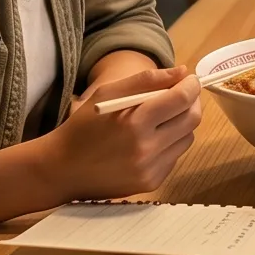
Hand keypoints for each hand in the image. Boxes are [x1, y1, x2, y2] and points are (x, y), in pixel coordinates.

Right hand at [36, 64, 203, 199]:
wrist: (63, 169)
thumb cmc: (83, 127)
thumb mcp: (107, 93)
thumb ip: (146, 80)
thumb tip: (182, 71)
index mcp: (134, 121)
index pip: (181, 99)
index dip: (191, 85)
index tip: (189, 79)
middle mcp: (146, 148)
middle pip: (192, 119)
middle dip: (192, 102)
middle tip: (182, 95)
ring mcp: (150, 169)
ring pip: (187, 138)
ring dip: (182, 124)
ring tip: (161, 118)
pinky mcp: (151, 183)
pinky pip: (174, 157)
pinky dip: (169, 144)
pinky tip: (150, 141)